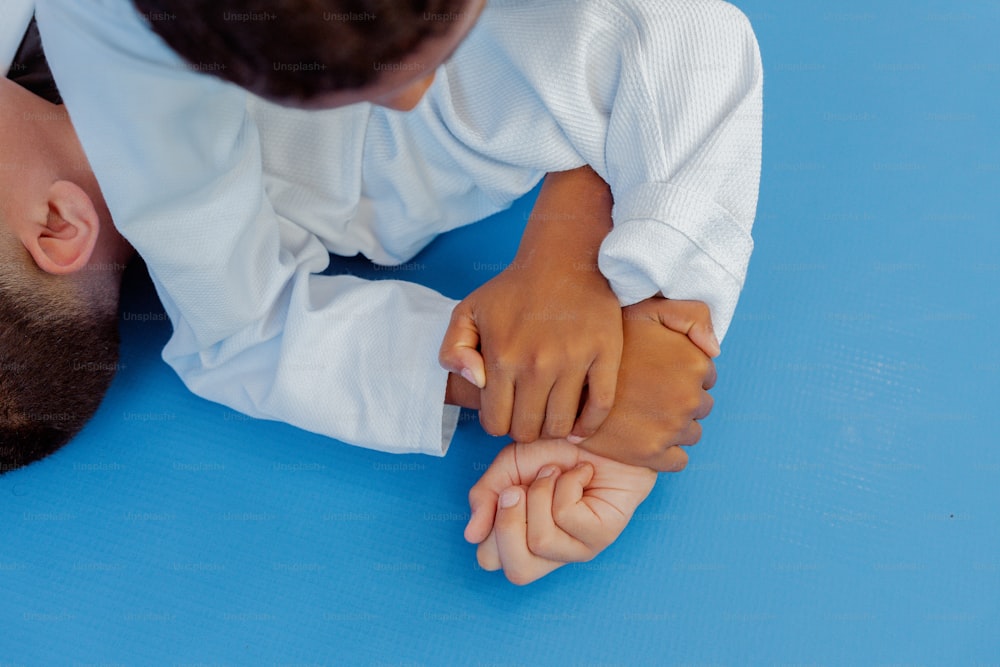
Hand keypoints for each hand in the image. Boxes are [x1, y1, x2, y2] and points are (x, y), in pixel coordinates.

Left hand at [439, 167, 621, 442]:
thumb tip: (475, 382)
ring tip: (552, 414)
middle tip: (529, 412)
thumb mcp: (468, 311)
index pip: (495, 423)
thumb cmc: (514, 290)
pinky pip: (600, 407)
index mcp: (502, 357)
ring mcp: (573, 361)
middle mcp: (537, 364)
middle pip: (527, 430)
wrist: (564, 259)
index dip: (498, 421)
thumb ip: (452, 350)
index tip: (506, 409)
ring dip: (554, 428)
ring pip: (561, 426)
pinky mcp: (605, 355)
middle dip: (524, 427)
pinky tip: (580, 424)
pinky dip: (589, 424)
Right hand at [465, 440, 655, 584]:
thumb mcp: (509, 465)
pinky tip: (580, 474)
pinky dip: (566, 484)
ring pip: (540, 539)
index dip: (489, 526)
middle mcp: (552, 551)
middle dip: (510, 523)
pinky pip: (566, 516)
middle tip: (520, 488)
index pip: (491, 560)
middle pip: (517, 571)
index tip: (506, 490)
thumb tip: (471, 534)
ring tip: (556, 473)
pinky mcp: (602, 535)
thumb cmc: (557, 446)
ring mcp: (579, 547)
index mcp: (524, 538)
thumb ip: (484, 496)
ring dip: (541, 492)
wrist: (599, 427)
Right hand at [572, 297, 717, 471]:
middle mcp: (688, 397)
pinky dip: (667, 453)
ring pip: (691, 434)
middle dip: (681, 400)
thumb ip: (690, 315)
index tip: (660, 373)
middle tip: (651, 394)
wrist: (565, 374)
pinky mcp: (651, 454)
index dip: (683, 373)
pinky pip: (678, 461)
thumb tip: (714, 349)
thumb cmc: (608, 337)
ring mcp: (670, 428)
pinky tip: (646, 437)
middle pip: (701, 407)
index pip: (707, 376)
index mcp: (694, 363)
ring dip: (675, 427)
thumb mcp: (650, 309)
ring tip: (645, 414)